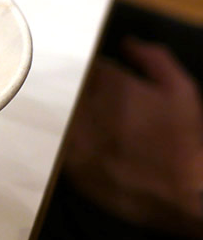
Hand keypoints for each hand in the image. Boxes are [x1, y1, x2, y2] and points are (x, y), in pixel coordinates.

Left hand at [64, 36, 202, 237]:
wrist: (181, 195)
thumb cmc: (183, 140)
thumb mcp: (181, 91)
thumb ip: (154, 59)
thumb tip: (128, 43)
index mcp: (111, 83)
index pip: (87, 65)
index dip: (95, 74)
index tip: (102, 84)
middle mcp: (87, 104)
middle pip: (67, 86)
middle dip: (79, 92)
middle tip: (96, 105)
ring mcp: (74, 133)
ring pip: (58, 111)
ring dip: (68, 113)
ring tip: (89, 124)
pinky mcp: (68, 160)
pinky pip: (56, 138)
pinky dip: (64, 136)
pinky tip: (80, 141)